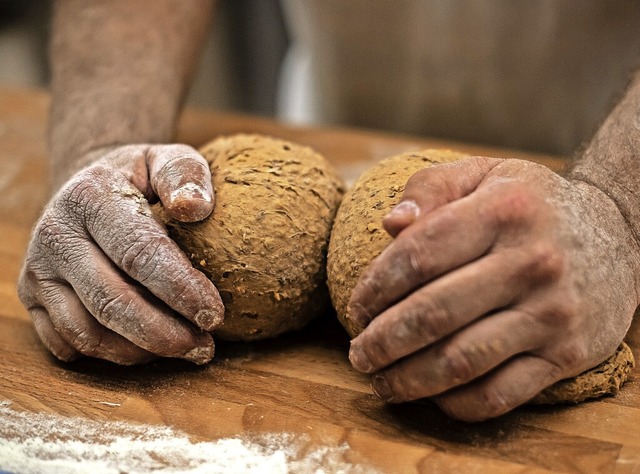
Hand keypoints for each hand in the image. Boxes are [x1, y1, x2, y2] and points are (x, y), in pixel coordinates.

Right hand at [18, 144, 223, 364]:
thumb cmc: (137, 178)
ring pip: (87, 332)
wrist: (84, 189)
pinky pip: (68, 343)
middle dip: (164, 333)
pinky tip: (149, 348)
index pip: (138, 252)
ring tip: (186, 349)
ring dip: (141, 352)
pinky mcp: (32, 297)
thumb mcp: (164, 159)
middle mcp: (56, 234)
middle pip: (111, 301)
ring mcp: (38, 270)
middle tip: (205, 347)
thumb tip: (197, 208)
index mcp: (89, 196)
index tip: (214, 314)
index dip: (179, 289)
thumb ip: (184, 174)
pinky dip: (112, 355)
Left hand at [347, 157, 639, 420]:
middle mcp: (531, 263)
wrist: (619, 234)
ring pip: (460, 362)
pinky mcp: (568, 355)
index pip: (418, 255)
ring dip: (407, 380)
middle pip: (432, 315)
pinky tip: (430, 395)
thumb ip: (432, 188)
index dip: (375, 287)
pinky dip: (454, 404)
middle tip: (358, 354)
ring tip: (380, 380)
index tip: (357, 307)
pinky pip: (500, 395)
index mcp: (503, 211)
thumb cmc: (532, 205)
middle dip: (381, 342)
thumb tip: (389, 224)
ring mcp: (552, 314)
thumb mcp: (486, 175)